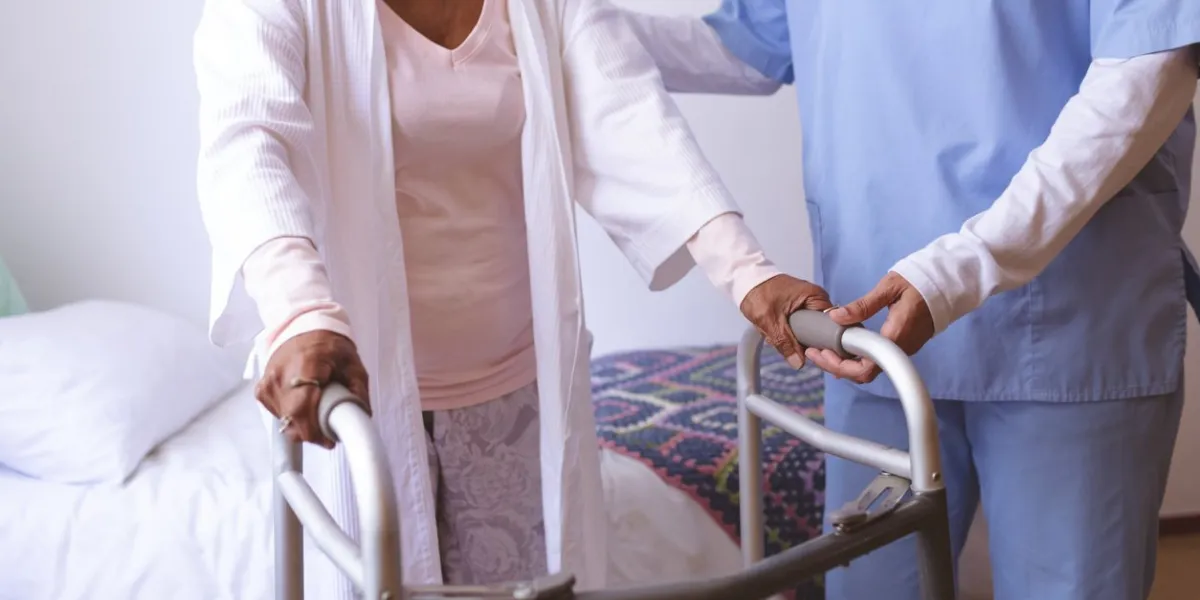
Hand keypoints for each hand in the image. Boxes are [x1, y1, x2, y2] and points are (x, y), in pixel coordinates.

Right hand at [255, 330, 370, 448]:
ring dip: (302, 425)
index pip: (301, 409)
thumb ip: (359, 392)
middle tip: (327, 432)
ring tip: (317, 413)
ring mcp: (268, 384)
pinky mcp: (262, 389)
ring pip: (284, 420)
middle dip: (311, 432)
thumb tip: (362, 418)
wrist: (303, 326)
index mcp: (305, 366)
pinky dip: (291, 416)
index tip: (329, 440)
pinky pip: (277, 414)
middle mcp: (280, 377)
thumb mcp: (353, 365)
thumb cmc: (329, 344)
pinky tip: (304, 406)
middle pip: (291, 419)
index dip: (314, 432)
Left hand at [740, 274, 833, 368]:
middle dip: (801, 339)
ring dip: (791, 335)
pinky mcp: (797, 305)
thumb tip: (798, 362)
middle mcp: (814, 298)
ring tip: (775, 331)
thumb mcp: (770, 321)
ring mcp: (806, 302)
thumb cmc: (757, 292)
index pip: (830, 324)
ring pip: (806, 329)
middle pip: (818, 329)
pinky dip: (786, 329)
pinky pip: (798, 324)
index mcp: (815, 296)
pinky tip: (775, 329)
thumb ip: (785, 343)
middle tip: (785, 339)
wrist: (744, 279)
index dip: (821, 340)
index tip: (810, 350)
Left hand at [805, 271, 933, 383]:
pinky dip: (856, 357)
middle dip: (836, 367)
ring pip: (869, 368)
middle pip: (864, 373)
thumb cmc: (920, 283)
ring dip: (845, 363)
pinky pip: (877, 360)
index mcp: (895, 335)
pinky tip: (842, 346)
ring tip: (823, 349)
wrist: (947, 285)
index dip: (839, 365)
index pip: (865, 367)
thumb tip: (835, 316)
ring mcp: (903, 350)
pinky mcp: (902, 346)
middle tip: (815, 353)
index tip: (820, 353)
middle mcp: (900, 348)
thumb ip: (862, 305)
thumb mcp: (888, 288)